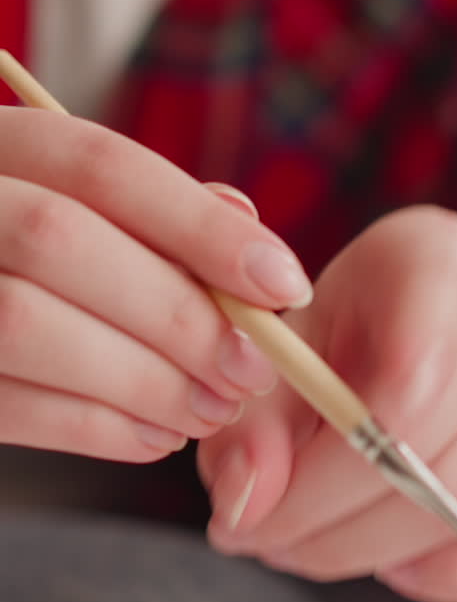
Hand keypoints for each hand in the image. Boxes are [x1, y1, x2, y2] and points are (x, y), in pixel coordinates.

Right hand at [0, 107, 311, 459]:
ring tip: (211, 410)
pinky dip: (95, 428)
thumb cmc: (32, 265)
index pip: (99, 165)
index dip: (200, 226)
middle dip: (175, 313)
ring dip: (141, 379)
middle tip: (252, 370)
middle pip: (61, 240)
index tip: (284, 284)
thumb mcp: (76, 211)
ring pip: (25, 323)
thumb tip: (248, 227)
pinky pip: (3, 404)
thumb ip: (151, 214)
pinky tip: (156, 436)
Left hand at [199, 207, 456, 601]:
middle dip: (319, 522)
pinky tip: (401, 568)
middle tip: (257, 543)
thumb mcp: (284, 359)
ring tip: (304, 550)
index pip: (403, 370)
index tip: (249, 506)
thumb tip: (245, 507)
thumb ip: (248, 427)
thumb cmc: (350, 338)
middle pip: (422, 449)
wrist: (440, 331)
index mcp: (434, 256)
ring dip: (367, 553)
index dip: (323, 463)